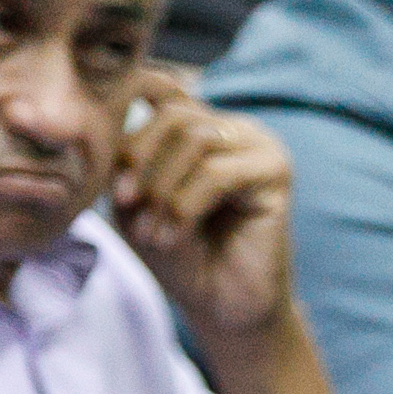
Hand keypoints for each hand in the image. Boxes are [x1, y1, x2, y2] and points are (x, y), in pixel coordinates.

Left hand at [111, 71, 296, 347]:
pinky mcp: (277, 172)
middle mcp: (233, 127)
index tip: (115, 188)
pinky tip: (175, 235)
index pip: (156, 89)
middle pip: (174, 114)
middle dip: (142, 162)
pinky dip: (185, 205)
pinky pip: (217, 172)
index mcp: (199, 123)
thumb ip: (125, 154)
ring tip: (153, 231)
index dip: (126, 127)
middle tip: (126, 206)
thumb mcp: (134, 197)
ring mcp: (259, 146)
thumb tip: (121, 114)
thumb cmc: (179, 253)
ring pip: (195, 139)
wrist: (221, 305)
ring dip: (162, 188)